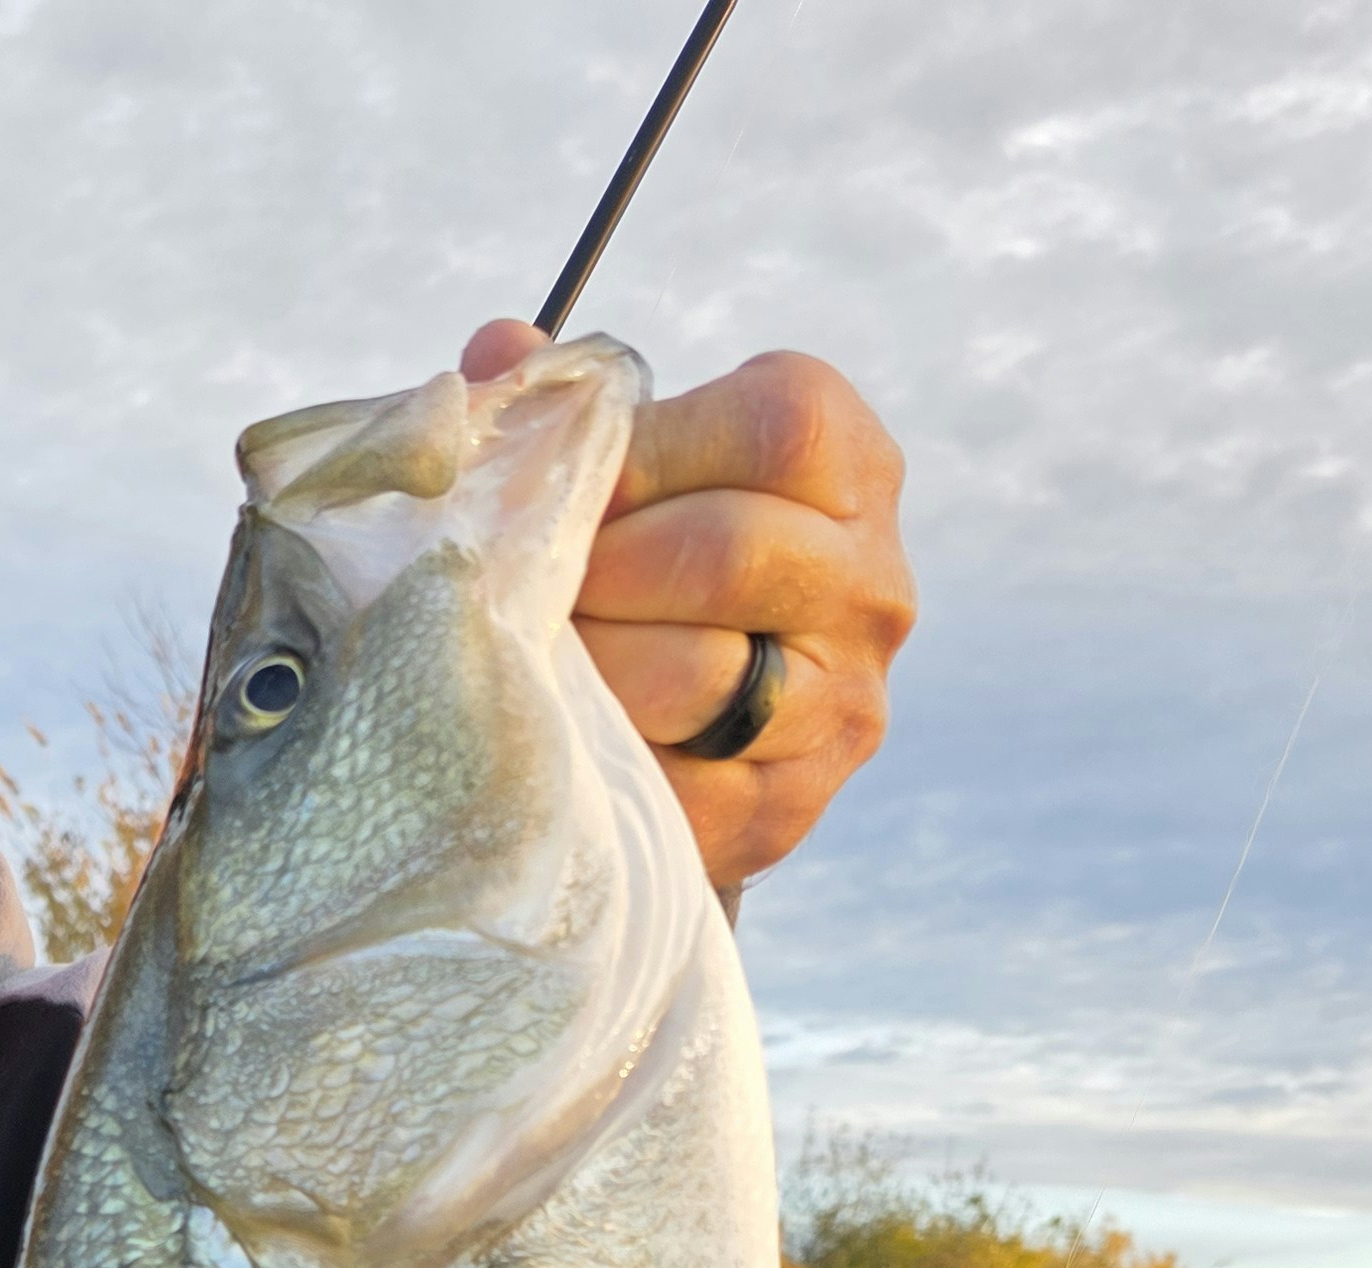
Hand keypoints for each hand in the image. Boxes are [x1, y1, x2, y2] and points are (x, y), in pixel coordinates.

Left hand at [462, 321, 915, 894]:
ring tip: (538, 659)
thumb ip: (569, 407)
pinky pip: (672, 778)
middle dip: (601, 570)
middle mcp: (873, 584)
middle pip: (727, 550)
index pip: (776, 426)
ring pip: (697, 672)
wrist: (693, 740)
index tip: (571, 490)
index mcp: (852, 467)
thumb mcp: (630, 470)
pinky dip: (597, 752)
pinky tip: (561, 732)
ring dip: (590, 664)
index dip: (645, 453)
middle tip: (530, 589)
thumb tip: (498, 356)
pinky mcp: (786, 808)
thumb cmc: (647, 568)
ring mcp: (842, 703)